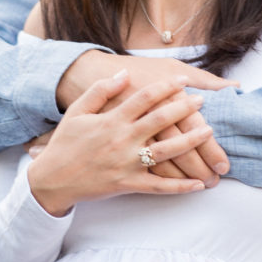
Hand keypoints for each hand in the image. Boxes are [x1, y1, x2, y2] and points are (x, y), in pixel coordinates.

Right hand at [56, 53, 232, 185]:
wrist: (52, 179)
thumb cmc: (66, 143)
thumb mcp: (77, 111)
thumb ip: (101, 90)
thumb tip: (124, 73)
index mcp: (111, 119)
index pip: (144, 98)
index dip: (166, 86)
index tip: (184, 80)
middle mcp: (122, 140)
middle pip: (160, 120)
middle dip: (184, 109)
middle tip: (202, 100)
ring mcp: (127, 163)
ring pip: (166, 152)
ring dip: (190, 141)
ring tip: (209, 132)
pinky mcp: (128, 185)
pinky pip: (159, 186)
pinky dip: (180, 187)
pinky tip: (199, 184)